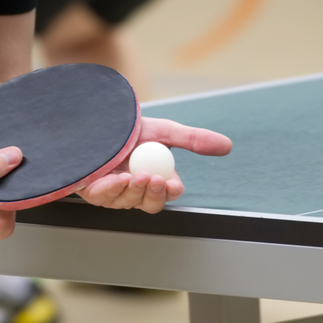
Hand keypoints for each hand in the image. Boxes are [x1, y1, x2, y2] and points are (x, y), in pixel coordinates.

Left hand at [77, 117, 231, 213]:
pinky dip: (112, 189)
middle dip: (154, 194)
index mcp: (155, 178)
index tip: (172, 184)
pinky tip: (118, 179)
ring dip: (134, 190)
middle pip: (150, 203)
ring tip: (137, 175)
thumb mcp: (166, 131)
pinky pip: (104, 197)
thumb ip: (193, 139)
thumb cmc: (132, 128)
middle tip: (156, 180)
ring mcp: (115, 193)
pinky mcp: (94, 191)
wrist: (101, 119)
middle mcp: (136, 189)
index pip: (168, 192)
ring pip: (128, 202)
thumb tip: (227, 146)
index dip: (170, 191)